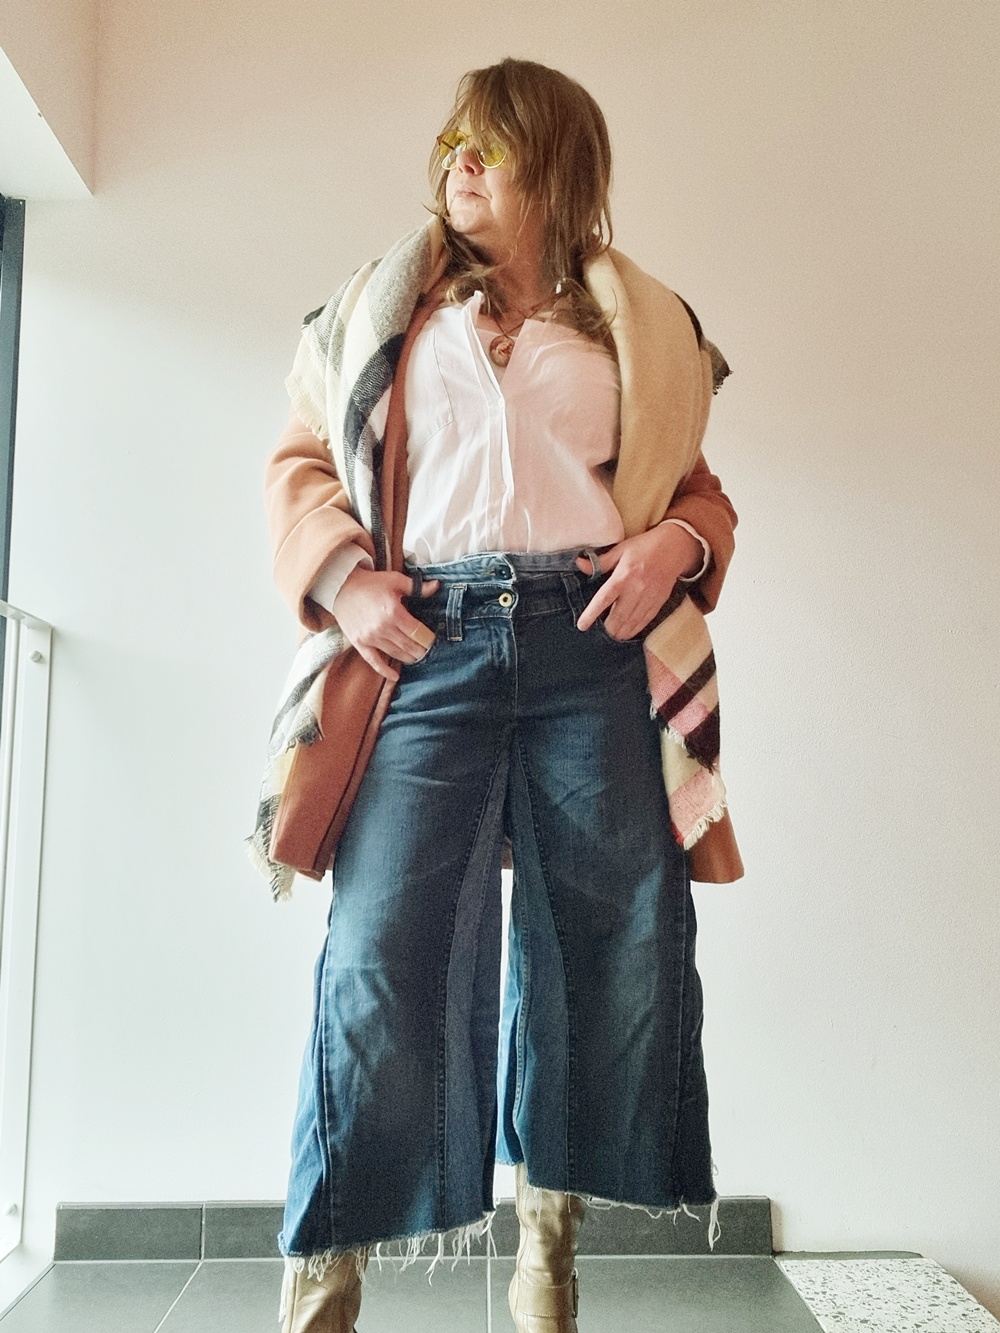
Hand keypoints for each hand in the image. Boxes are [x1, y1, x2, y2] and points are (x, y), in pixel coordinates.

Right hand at [333, 567, 439, 681]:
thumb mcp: (395, 580)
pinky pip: (374, 661)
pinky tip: (395, 676)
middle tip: (430, 653)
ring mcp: (370, 638)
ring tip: (418, 658)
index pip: (417, 632)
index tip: (434, 641)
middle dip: (421, 651)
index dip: (428, 638)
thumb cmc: (371, 583)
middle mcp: (382, 628)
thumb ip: (417, 587)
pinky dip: (385, 670)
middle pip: (408, 645)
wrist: (341, 588)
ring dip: (409, 658)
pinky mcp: (359, 643)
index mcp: (393, 612)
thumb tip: (437, 585)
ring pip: (395, 654)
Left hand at [574, 524, 701, 640]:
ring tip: (610, 637)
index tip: (582, 625)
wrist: (674, 547)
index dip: (591, 614)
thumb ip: (600, 562)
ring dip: (620, 633)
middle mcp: (636, 589)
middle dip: (607, 629)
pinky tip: (626, 634)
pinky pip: (644, 621)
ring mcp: (649, 597)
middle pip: (618, 617)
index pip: (604, 599)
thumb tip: (579, 563)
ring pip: (631, 623)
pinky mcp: (658, 602)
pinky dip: (634, 630)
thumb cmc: (645, 547)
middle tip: (597, 634)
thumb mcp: (621, 549)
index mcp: (623, 576)